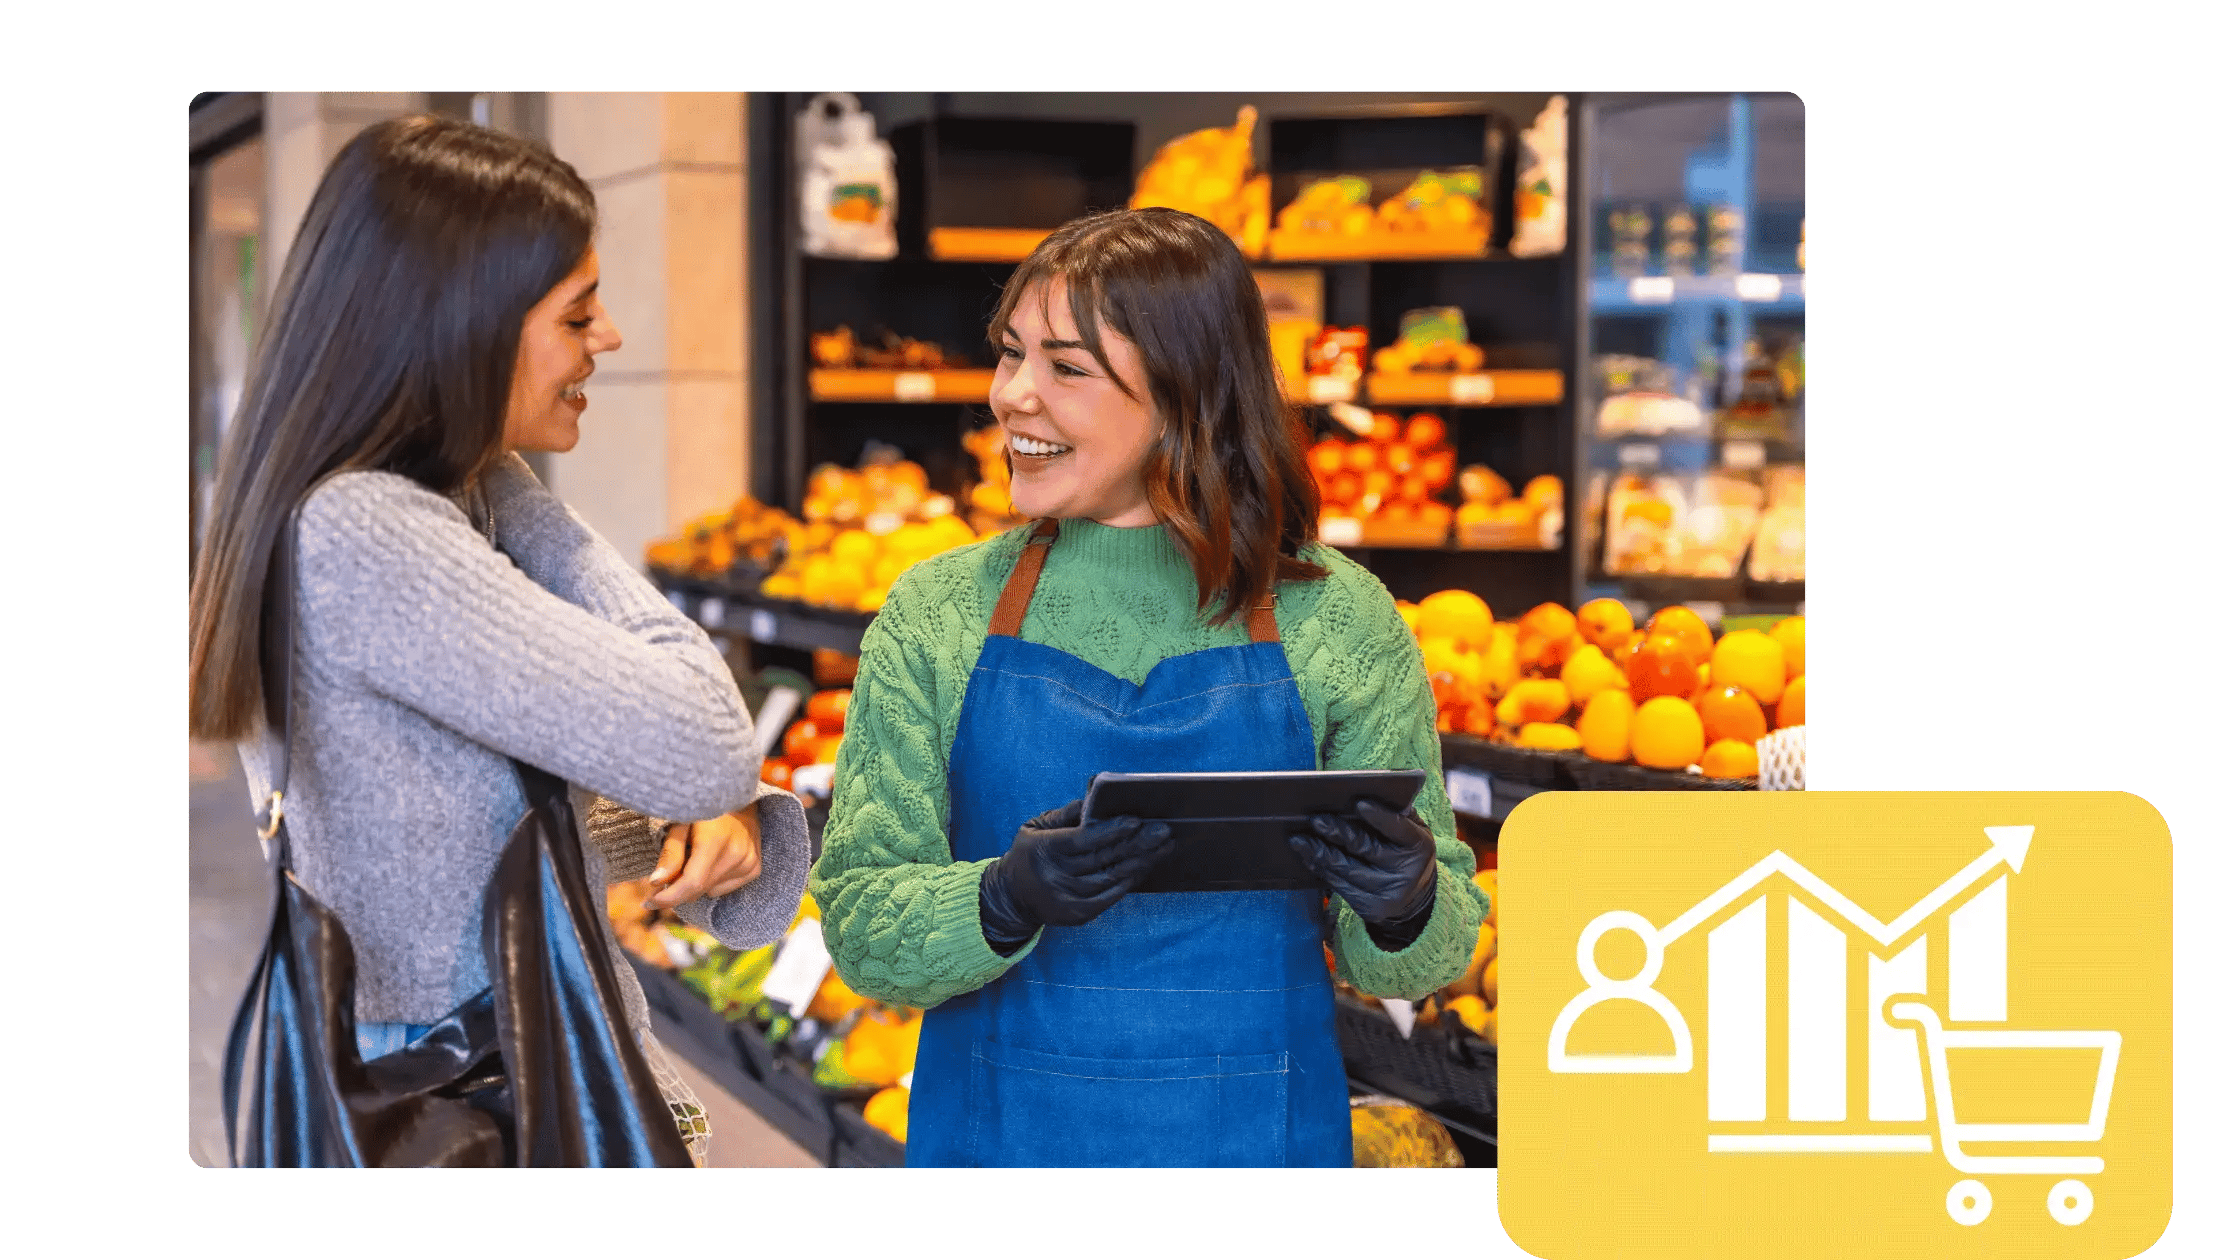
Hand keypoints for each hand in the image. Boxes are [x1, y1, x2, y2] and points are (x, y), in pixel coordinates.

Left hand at [646, 806, 763, 909]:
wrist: (738, 797)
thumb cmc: (703, 807)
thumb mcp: (680, 823)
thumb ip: (670, 854)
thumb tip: (655, 883)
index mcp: (716, 840)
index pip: (692, 883)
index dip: (668, 898)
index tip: (648, 902)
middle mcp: (736, 854)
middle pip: (699, 890)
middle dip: (677, 890)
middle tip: (666, 876)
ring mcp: (749, 862)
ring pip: (709, 891)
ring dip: (695, 883)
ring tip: (695, 857)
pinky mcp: (754, 867)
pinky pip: (723, 888)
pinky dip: (711, 881)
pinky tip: (712, 860)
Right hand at [979, 800, 1176, 946]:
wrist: (1012, 897)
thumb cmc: (1030, 854)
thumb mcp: (1036, 827)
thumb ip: (1065, 814)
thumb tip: (1094, 797)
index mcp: (1045, 849)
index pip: (1083, 840)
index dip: (1111, 831)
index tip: (1136, 821)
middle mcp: (1056, 876)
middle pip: (1103, 858)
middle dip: (1137, 844)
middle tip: (1163, 831)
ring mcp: (1067, 898)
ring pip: (1111, 878)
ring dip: (1140, 862)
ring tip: (1162, 848)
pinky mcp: (1077, 914)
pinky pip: (1109, 897)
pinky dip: (1128, 882)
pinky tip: (1144, 868)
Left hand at [1288, 798, 1437, 945]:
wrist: (1415, 898)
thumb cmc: (1406, 853)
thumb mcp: (1413, 831)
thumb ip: (1397, 814)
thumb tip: (1368, 792)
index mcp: (1418, 845)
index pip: (1398, 828)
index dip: (1379, 816)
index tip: (1358, 803)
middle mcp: (1405, 872)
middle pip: (1365, 848)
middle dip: (1337, 833)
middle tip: (1315, 820)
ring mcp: (1386, 892)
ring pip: (1345, 869)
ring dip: (1318, 852)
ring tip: (1299, 840)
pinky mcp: (1369, 907)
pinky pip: (1339, 886)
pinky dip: (1321, 869)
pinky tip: (1308, 857)